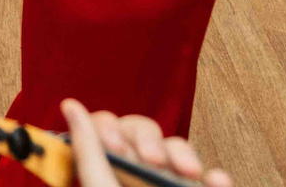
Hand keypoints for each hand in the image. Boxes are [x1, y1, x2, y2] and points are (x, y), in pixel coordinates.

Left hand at [62, 100, 231, 186]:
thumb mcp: (101, 184)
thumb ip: (88, 150)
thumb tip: (70, 106)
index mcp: (105, 167)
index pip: (104, 127)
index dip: (108, 129)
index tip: (115, 146)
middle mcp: (134, 170)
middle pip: (142, 130)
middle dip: (148, 140)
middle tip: (150, 161)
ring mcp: (164, 180)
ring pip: (176, 148)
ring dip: (183, 154)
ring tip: (188, 173)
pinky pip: (209, 175)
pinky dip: (215, 177)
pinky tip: (214, 180)